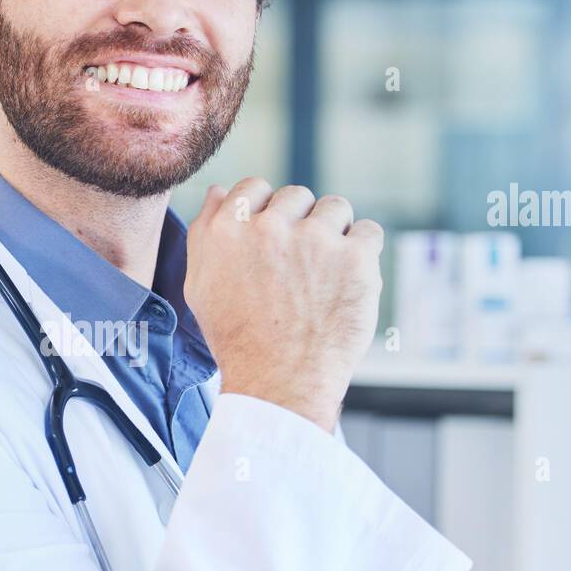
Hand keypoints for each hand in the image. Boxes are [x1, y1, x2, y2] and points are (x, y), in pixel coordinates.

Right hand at [184, 179, 382, 431]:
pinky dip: (363, 253)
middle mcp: (268, 227)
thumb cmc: (238, 339)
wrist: (280, 384)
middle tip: (299, 269)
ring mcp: (314, 239)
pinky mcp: (355, 257)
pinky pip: (369, 232)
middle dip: (301, 224)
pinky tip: (348, 281)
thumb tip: (220, 190)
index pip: (255, 187)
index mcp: (227, 230)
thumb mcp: (201, 285)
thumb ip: (206, 232)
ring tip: (325, 275)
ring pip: (336, 208)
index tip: (274, 242)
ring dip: (334, 233)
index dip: (267, 212)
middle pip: (297, 196)